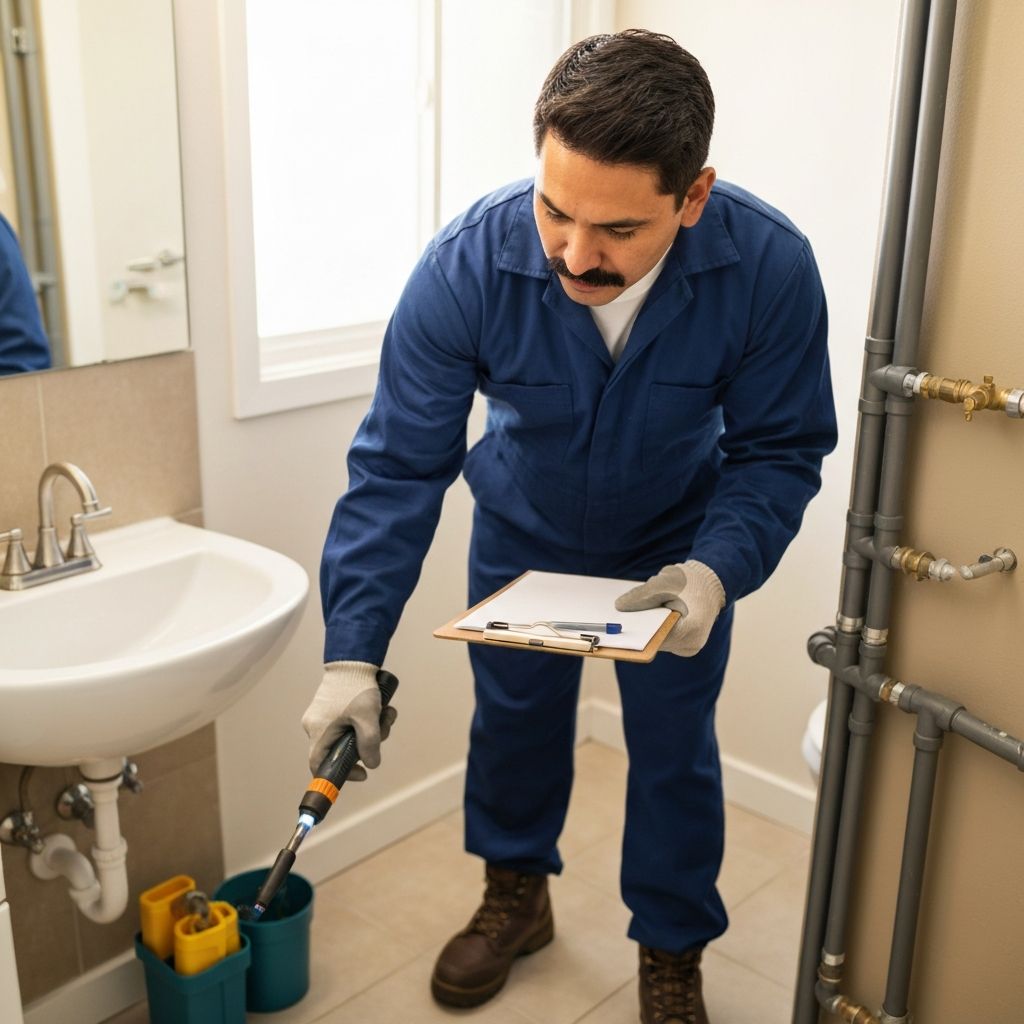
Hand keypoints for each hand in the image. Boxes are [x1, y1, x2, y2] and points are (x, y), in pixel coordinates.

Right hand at [301, 661, 397, 778]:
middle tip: (383, 731)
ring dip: (372, 729)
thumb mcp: (367, 719)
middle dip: (367, 743)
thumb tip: (371, 763)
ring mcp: (323, 715)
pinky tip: (381, 708)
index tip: (362, 772)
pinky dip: (366, 719)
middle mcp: (315, 725)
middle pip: (340, 748)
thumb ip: (369, 744)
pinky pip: (349, 722)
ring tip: (387, 713)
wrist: (352, 658)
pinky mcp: (332, 706)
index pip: (320, 765)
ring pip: (349, 734)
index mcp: (318, 731)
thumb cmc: (356, 687)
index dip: (340, 773)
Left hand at [614, 560, 724, 656]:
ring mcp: (687, 648)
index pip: (655, 636)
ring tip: (629, 616)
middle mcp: (690, 645)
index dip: (635, 631)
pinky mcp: (682, 645)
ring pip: (655, 641)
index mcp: (690, 630)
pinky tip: (642, 617)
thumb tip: (619, 607)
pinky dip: (651, 628)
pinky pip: (660, 639)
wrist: (712, 585)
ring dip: (644, 628)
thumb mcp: (663, 583)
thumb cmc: (690, 582)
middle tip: (614, 622)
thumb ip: (641, 595)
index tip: (616, 627)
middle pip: (653, 641)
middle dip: (636, 630)